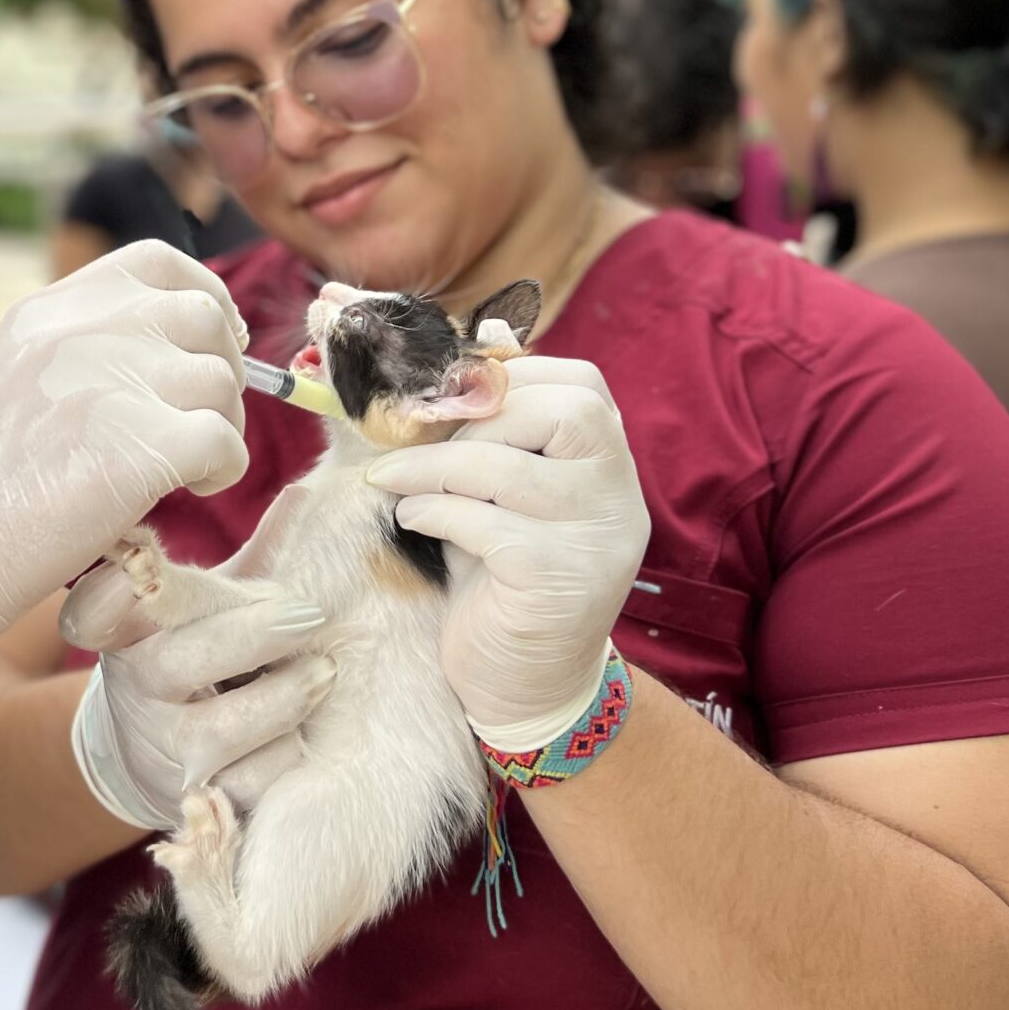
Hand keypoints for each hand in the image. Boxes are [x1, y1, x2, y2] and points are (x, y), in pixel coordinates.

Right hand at [0, 241, 250, 657]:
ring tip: (184, 467)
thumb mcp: (15, 376)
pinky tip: (188, 490)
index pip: (158, 264)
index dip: (204, 298)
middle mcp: (77, 331)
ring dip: (222, 425)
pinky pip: (226, 441)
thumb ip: (81, 345)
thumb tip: (179, 344)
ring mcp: (109, 383)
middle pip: (201, 317)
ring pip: (221, 380)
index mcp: (46, 310)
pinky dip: (223, 470)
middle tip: (196, 420)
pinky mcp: (140, 447)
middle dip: (220, 368)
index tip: (209, 344)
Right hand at [58, 553, 335, 830]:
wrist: (151, 755)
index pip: (99, 608)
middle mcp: (135, 683)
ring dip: (283, 700)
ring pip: (222, 729)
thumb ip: (255, 558)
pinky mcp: (196, 795)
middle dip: (250, 636)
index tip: (143, 561)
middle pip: (182, 662)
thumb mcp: (209, 604)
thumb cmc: (196, 653)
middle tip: (309, 615)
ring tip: (324, 674)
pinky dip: (289, 753)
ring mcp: (162, 744)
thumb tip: (312, 493)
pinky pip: (253, 779)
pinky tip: (311, 732)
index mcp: (125, 626)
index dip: (117, 588)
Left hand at [362, 356, 648, 752]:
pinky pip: (489, 524)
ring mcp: (598, 536)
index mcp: (608, 457)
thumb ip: (488, 420)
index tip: (441, 394)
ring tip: (390, 481)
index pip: (578, 381)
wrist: (524, 681)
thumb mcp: (492, 487)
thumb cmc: (499, 570)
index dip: (503, 376)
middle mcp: (619, 491)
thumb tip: (482, 328)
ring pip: (509, 467)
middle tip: (408, 437)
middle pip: (555, 411)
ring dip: (431, 467)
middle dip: (468, 417)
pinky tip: (412, 520)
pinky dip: (435, 513)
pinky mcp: (561, 581)